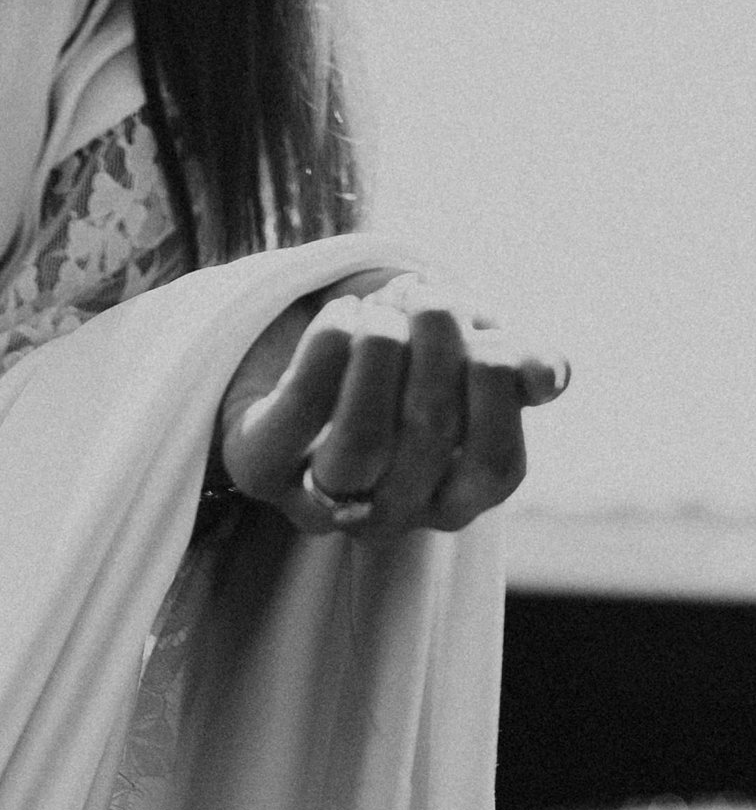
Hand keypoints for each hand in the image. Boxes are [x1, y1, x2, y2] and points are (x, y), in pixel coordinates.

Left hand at [215, 273, 569, 537]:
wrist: (293, 352)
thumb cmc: (403, 359)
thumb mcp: (469, 353)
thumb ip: (515, 366)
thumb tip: (550, 377)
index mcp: (451, 499)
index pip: (496, 468)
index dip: (500, 389)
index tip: (489, 330)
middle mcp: (389, 516)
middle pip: (430, 442)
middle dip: (440, 346)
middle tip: (431, 293)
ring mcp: (318, 500)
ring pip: (361, 445)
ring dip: (384, 353)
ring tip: (386, 305)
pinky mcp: (258, 467)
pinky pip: (298, 413)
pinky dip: (329, 349)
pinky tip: (343, 313)